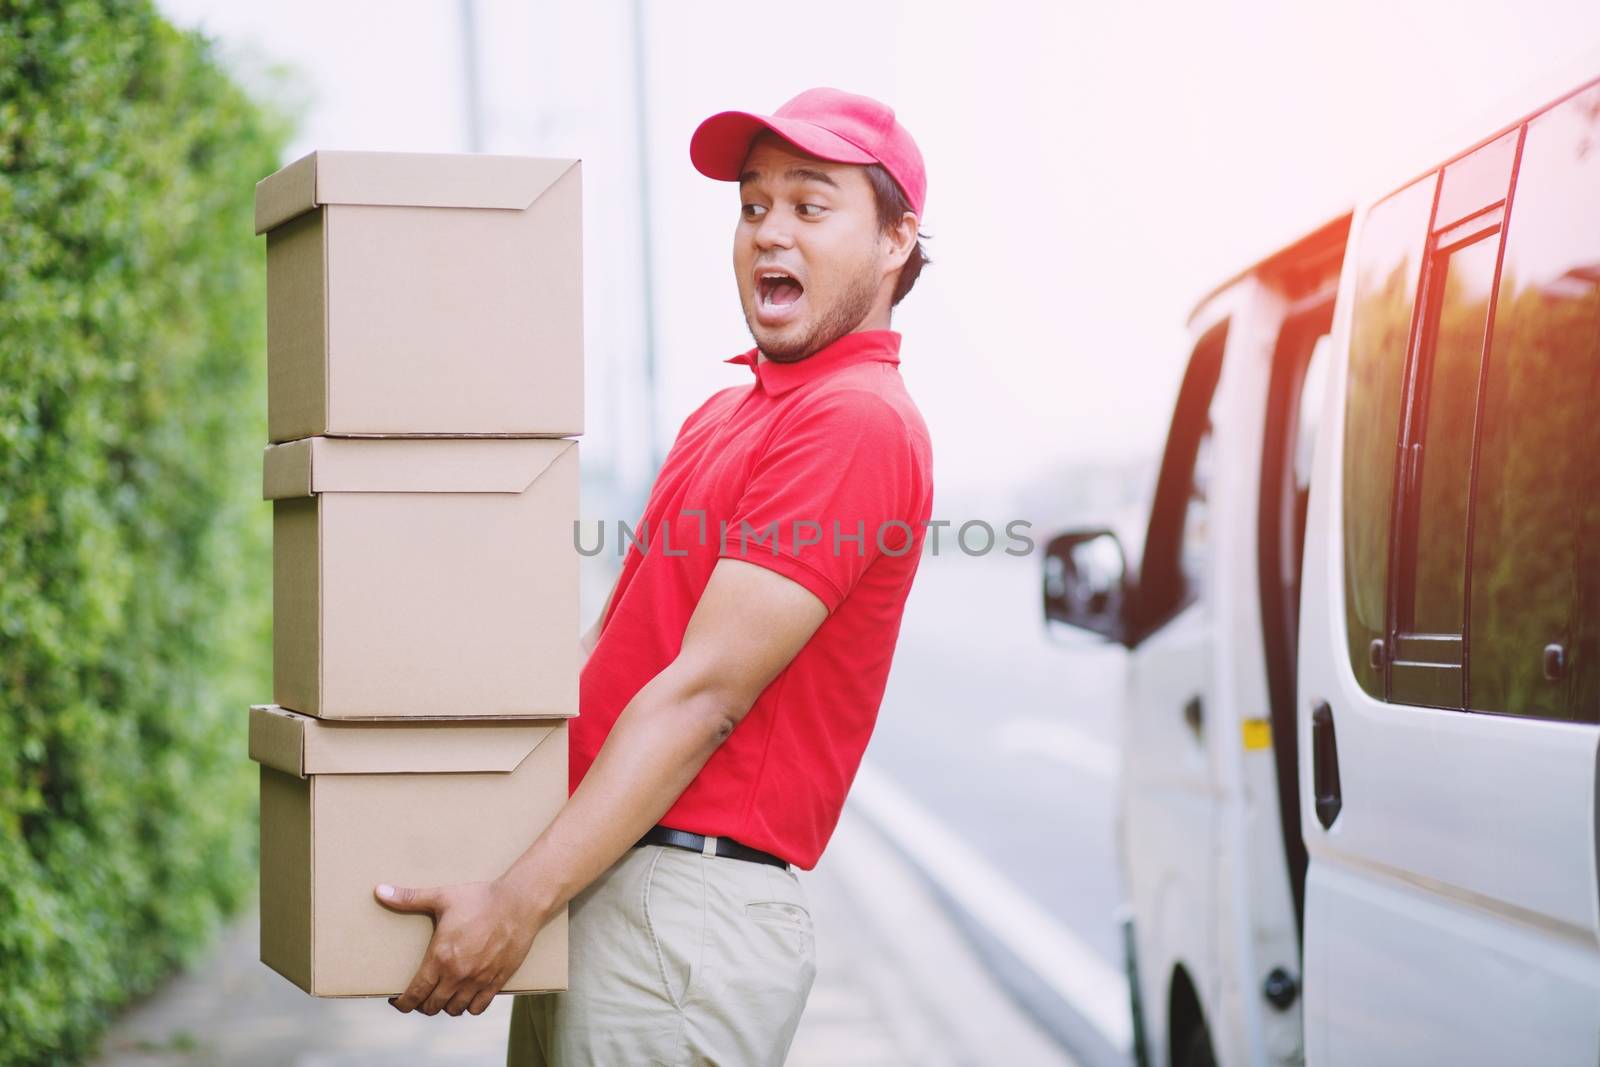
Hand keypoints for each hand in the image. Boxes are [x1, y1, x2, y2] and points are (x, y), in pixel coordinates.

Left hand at [375, 877, 546, 1015]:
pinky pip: (478, 1008)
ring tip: (443, 996)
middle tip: (421, 995)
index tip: (398, 1001)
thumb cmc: (480, 898)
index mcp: (440, 958)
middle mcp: (457, 975)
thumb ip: (409, 898)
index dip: (402, 1004)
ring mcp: (478, 981)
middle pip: (432, 1007)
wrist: (518, 902)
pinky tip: (466, 996)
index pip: (414, 994)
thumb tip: (379, 891)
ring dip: (445, 1006)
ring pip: (454, 1010)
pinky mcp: (497, 981)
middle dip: (422, 1005)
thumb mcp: (442, 897)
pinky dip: (469, 1007)